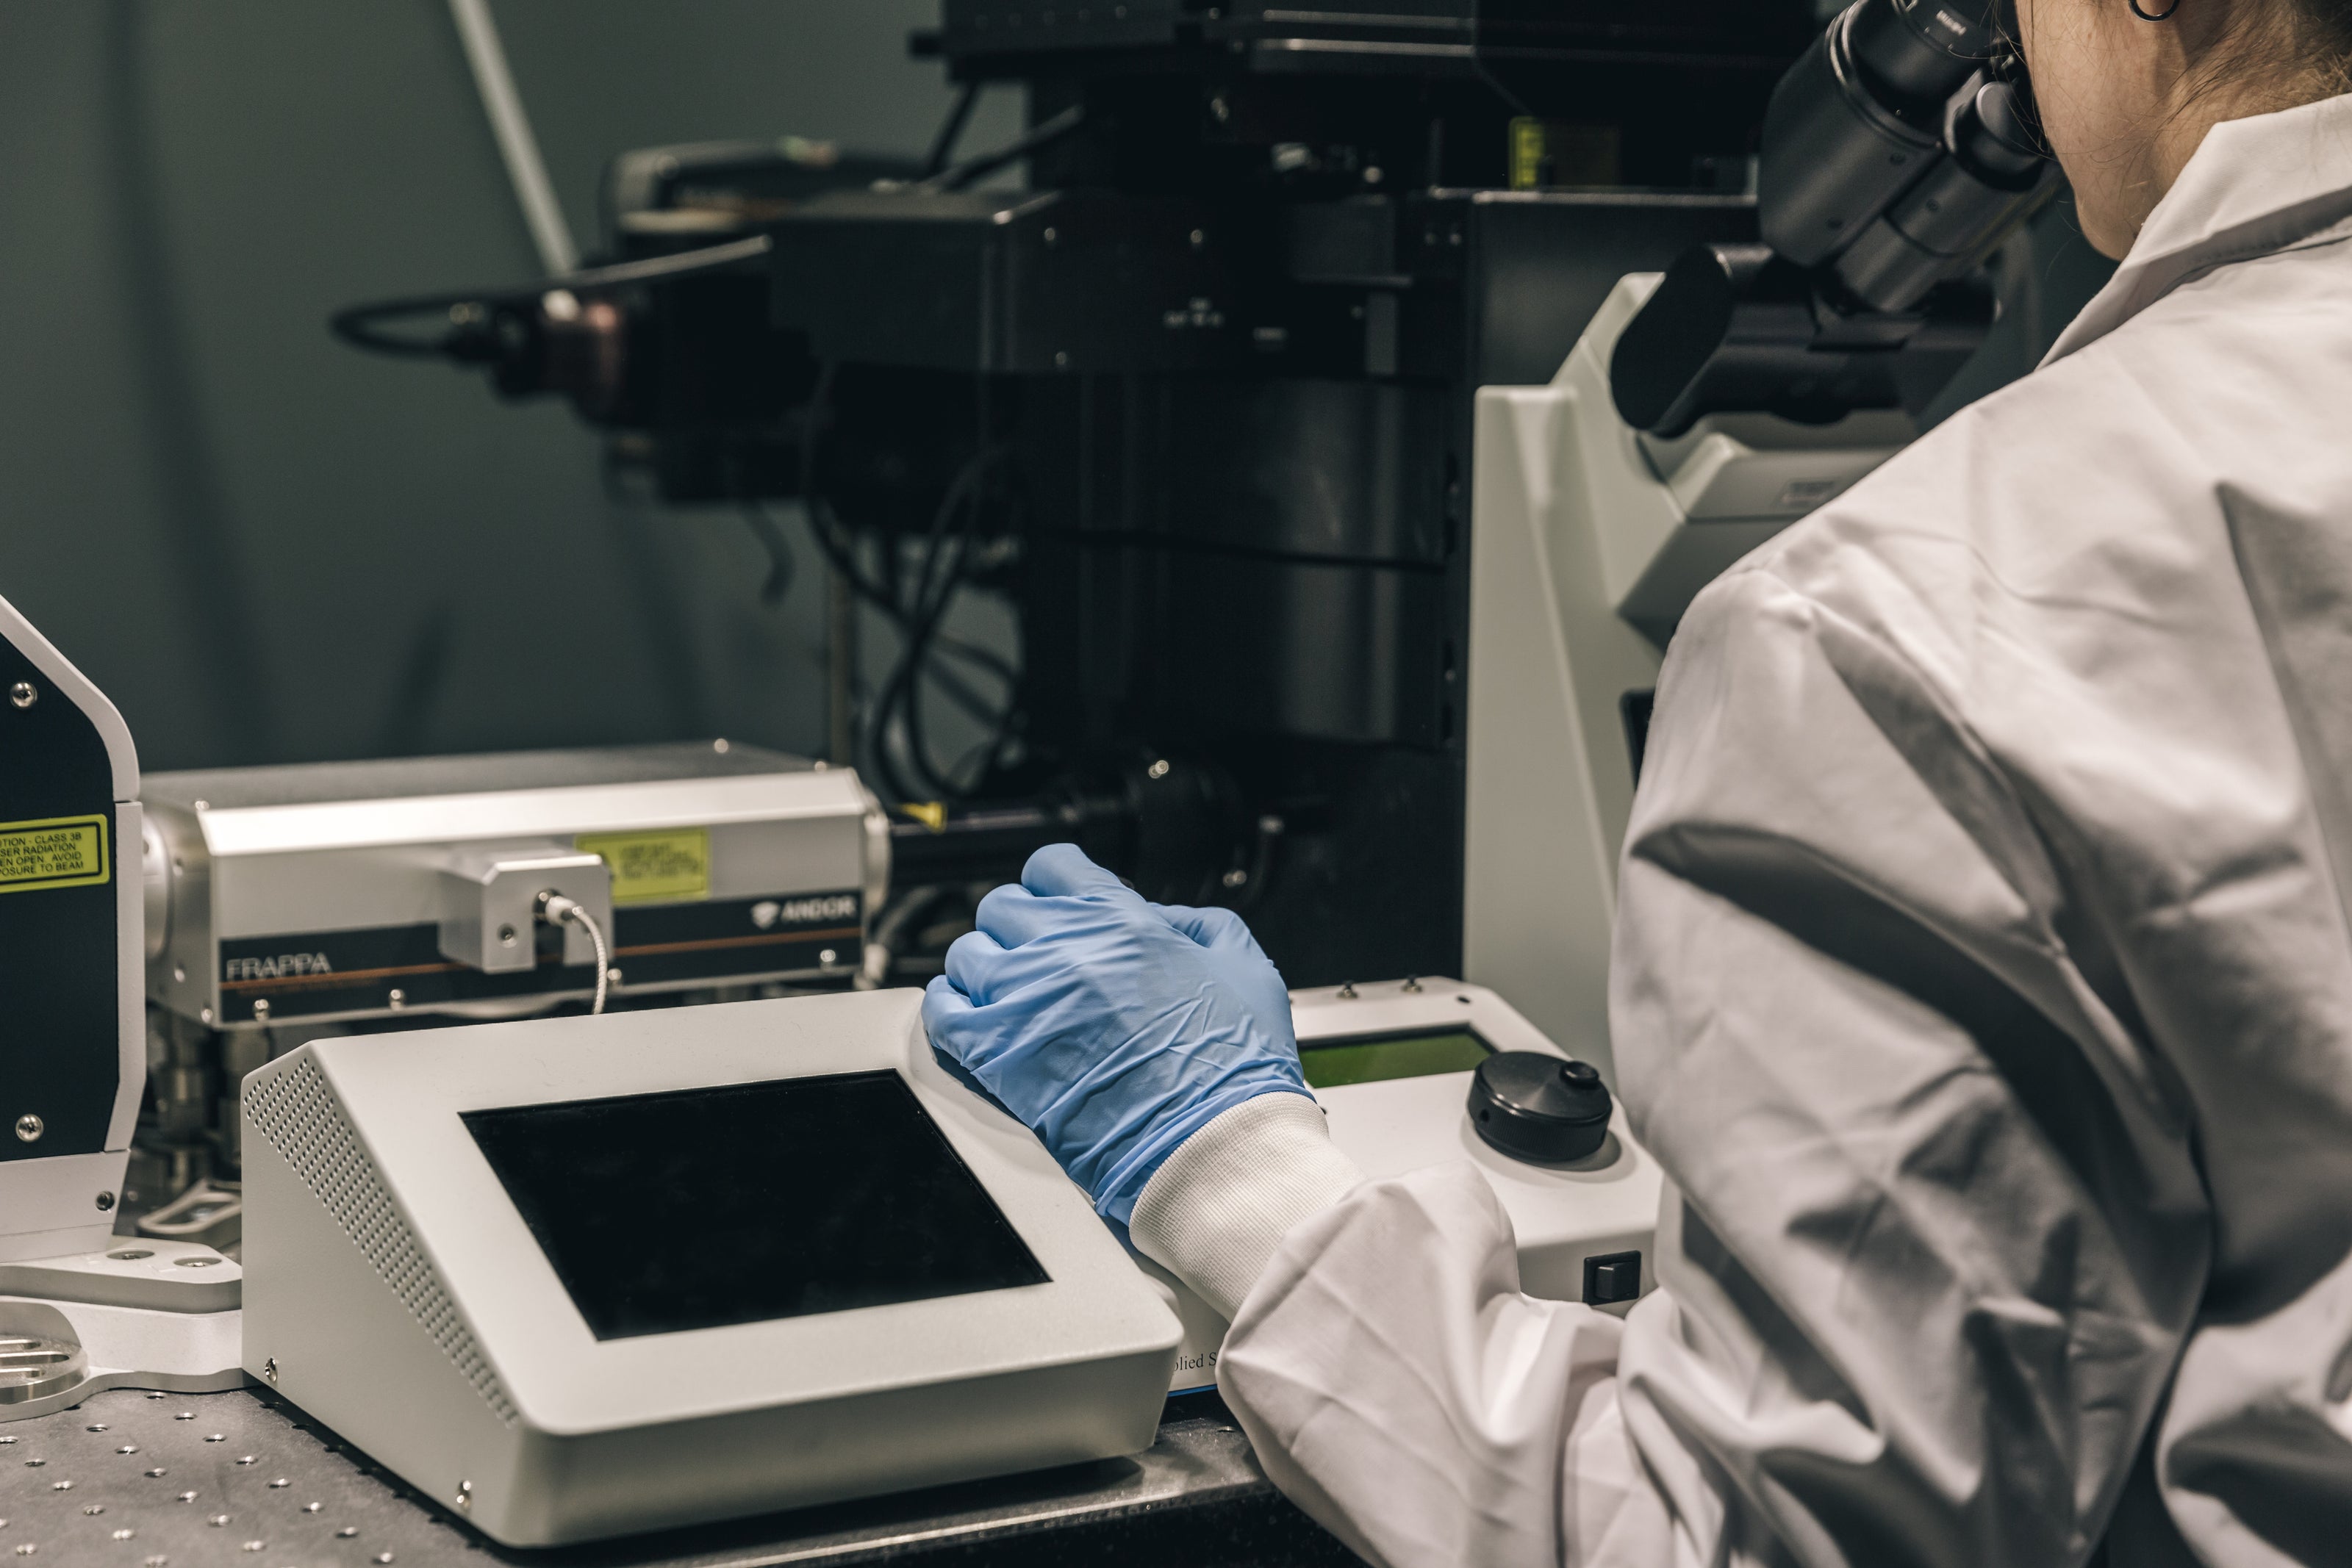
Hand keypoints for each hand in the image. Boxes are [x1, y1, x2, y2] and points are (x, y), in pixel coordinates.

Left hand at [923, 844, 1310, 1223]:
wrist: (1208, 1144)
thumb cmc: (1232, 1068)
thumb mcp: (1245, 966)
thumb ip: (1199, 924)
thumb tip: (1162, 916)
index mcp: (1121, 920)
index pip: (1052, 866)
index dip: (1055, 886)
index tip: (1057, 906)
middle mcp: (1064, 947)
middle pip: (1003, 907)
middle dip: (1020, 928)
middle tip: (1039, 959)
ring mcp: (1023, 997)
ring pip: (967, 955)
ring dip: (984, 970)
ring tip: (1008, 996)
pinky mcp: (996, 1054)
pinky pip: (941, 1011)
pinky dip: (948, 1010)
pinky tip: (969, 1020)